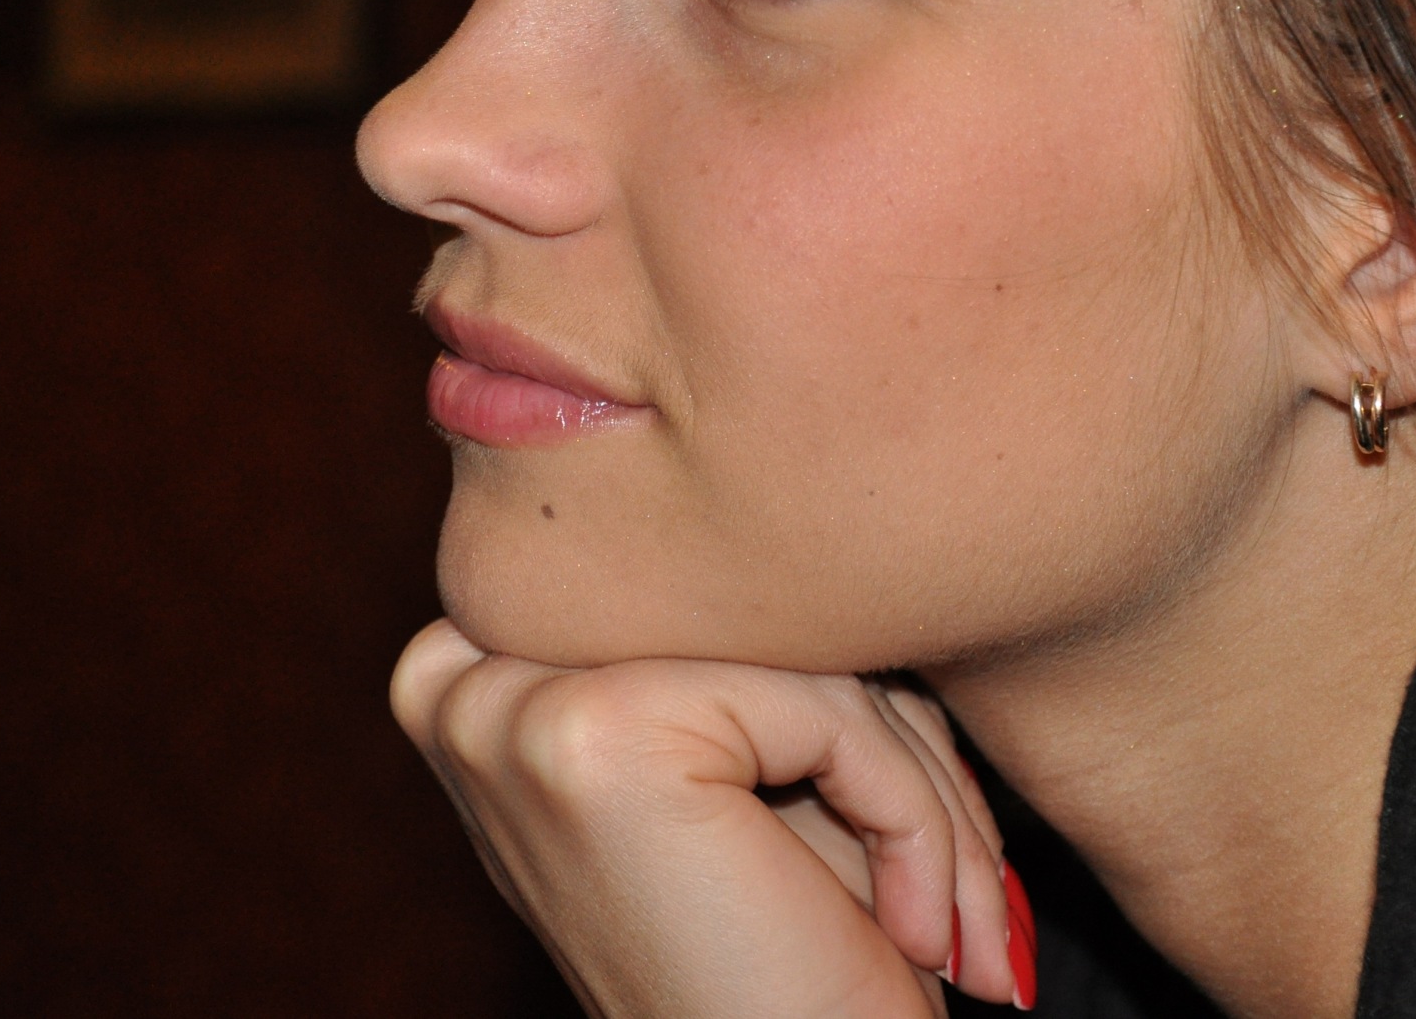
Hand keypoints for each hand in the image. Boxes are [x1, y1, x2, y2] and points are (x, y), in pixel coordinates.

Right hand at [391, 618, 1030, 1016]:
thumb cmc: (797, 968)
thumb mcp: (762, 755)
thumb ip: (750, 619)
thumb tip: (849, 448)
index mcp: (472, 663)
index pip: (713, 576)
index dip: (845, 685)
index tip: (919, 834)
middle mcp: (453, 670)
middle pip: (748, 591)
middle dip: (893, 731)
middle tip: (961, 896)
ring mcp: (502, 700)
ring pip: (796, 631)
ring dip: (918, 784)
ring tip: (945, 920)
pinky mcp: (585, 730)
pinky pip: (817, 693)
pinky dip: (906, 806)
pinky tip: (911, 925)